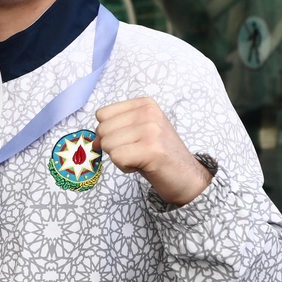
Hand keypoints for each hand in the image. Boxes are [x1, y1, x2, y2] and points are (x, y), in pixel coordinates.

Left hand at [93, 98, 211, 206]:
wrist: (188, 178)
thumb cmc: (159, 157)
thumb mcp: (137, 133)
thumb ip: (115, 129)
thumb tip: (94, 140)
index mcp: (144, 104)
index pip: (102, 114)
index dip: (109, 133)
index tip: (129, 141)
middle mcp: (148, 112)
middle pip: (102, 129)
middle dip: (113, 147)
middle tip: (136, 153)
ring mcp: (151, 130)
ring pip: (108, 144)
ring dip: (120, 158)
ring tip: (140, 159)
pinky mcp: (151, 149)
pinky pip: (117, 157)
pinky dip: (124, 167)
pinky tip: (142, 166)